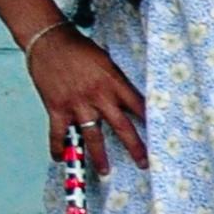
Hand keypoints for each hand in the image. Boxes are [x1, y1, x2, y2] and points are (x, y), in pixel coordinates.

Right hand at [27, 25, 146, 171]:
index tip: (162, 135)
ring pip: (92, 136)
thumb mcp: (107, 62)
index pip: (139, 106)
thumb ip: (116, 82)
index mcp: (115, 83)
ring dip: (98, 156)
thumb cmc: (81, 49)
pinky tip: (59, 159)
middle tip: (144, 163)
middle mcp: (99, 96)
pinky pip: (58, 133)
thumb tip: (126, 98)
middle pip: (121, 126)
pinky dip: (58, 147)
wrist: (50, 42)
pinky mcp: (56, 108)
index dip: (151, 121)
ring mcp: (77, 104)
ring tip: (106, 172)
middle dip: (134, 147)